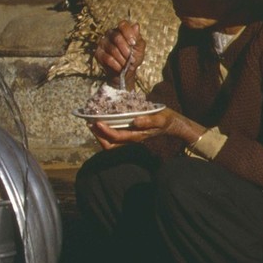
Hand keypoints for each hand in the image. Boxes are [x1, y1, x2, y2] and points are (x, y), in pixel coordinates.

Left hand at [88, 107, 204, 150]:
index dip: (105, 132)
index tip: (96, 123)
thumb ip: (149, 120)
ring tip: (93, 123)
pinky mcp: (131, 134)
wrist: (173, 124)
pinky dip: (107, 132)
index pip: (117, 137)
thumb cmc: (166, 119)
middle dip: (99, 136)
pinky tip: (103, 122)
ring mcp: (131, 137)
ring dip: (101, 135)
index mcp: (137, 135)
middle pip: (110, 145)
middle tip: (90, 123)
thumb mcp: (160, 118)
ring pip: (112, 143)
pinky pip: (115, 137)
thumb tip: (135, 121)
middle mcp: (132, 138)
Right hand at [94, 20, 144, 87]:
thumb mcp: (139, 49)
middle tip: (132, 60)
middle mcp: (110, 33)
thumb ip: (138, 38)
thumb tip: (136, 26)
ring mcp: (103, 42)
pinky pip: (108, 58)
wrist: (124, 72)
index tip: (133, 43)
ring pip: (113, 49)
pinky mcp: (98, 53)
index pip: (123, 25)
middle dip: (127, 50)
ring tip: (128, 66)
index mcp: (121, 30)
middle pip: (117, 38)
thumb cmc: (133, 57)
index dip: (128, 33)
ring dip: (123, 60)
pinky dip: (117, 65)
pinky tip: (121, 68)